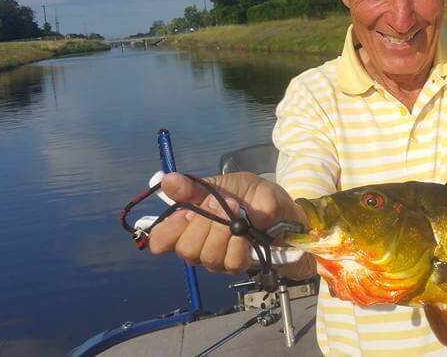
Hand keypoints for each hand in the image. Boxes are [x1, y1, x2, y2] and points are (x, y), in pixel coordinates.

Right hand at [148, 171, 305, 273]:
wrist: (287, 209)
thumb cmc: (254, 195)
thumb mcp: (229, 183)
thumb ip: (198, 186)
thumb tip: (167, 180)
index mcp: (188, 222)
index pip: (159, 240)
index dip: (167, 230)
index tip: (187, 213)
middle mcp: (197, 245)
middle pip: (185, 248)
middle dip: (206, 223)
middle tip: (226, 203)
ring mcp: (216, 259)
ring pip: (207, 256)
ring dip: (225, 232)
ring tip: (240, 214)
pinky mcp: (236, 266)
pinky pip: (230, 263)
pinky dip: (240, 244)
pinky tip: (248, 233)